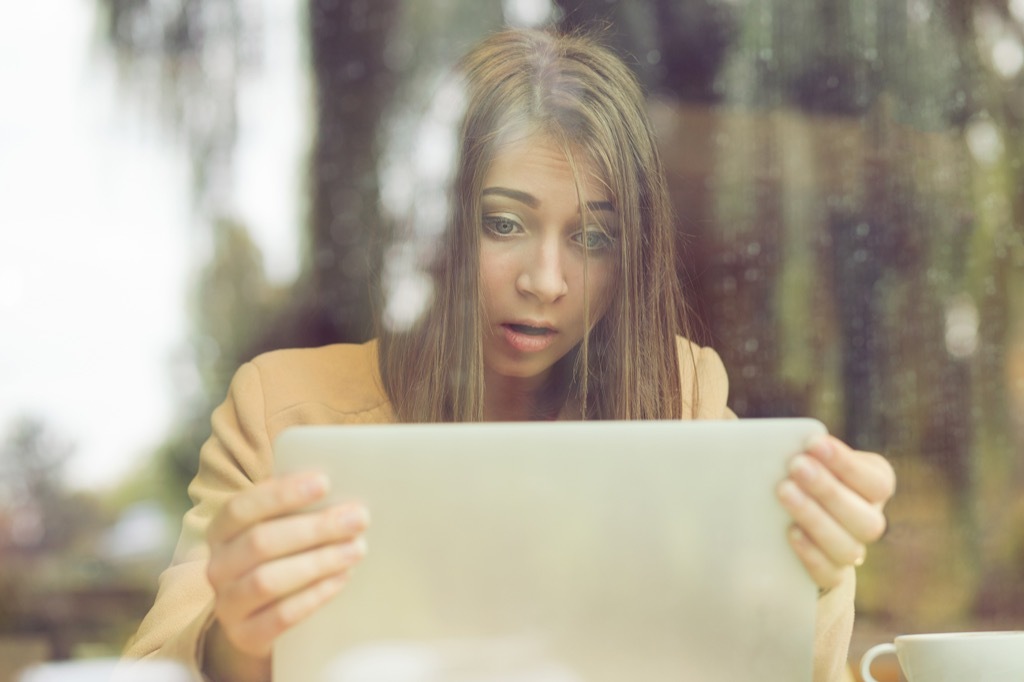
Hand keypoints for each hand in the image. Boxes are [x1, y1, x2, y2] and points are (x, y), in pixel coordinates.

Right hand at [203, 473, 368, 679]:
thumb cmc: (279, 556)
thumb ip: (297, 508)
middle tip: (358, 518)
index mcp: (221, 531)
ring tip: (356, 549)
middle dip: (314, 528)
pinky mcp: (246, 636)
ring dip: (318, 561)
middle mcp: (217, 566)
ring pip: (268, 580)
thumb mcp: (278, 528)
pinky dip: (314, 595)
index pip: (242, 507)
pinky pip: (281, 616)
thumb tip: (340, 487)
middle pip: (261, 543)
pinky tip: (341, 578)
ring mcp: (227, 604)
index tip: (324, 483)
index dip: (282, 494)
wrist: (259, 617)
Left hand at [777, 435, 894, 590]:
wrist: (778, 517)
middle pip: (865, 517)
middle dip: (829, 490)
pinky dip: (811, 554)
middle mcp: (868, 521)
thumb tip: (758, 435)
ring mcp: (850, 551)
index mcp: (872, 486)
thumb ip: (794, 446)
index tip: (814, 442)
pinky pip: (828, 575)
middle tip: (796, 465)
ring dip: (816, 517)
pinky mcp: (827, 576)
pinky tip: (790, 532)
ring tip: (784, 491)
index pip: (876, 481)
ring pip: (848, 547)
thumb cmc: (792, 471)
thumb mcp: (798, 454)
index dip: (847, 464)